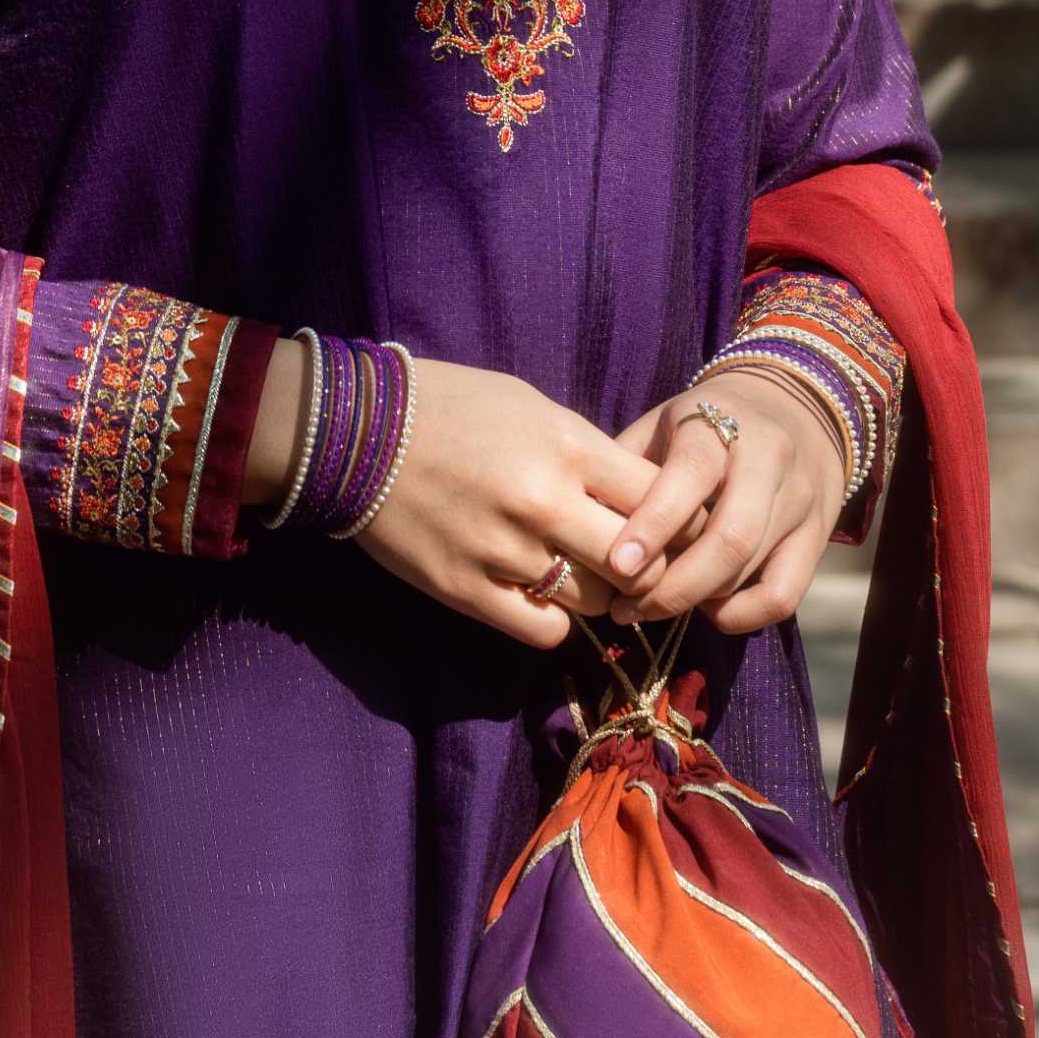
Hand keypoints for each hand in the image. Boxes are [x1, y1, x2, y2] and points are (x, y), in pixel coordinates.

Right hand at [343, 358, 664, 650]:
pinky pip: (545, 630)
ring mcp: (503, 550)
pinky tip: (540, 595)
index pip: (661, 500)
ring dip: (599, 595)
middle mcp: (543, 501)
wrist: (358, 432)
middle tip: (642, 570)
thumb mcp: (532, 407)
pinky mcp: (467, 590)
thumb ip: (587, 454)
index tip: (680, 531)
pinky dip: (553, 619)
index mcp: (567, 446)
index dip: (680, 521)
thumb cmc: (451, 408)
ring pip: (594, 601)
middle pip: (640, 564)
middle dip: (650, 571)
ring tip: (584, 577)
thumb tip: (638, 501)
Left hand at [576, 366, 847, 636]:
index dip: (654, 523)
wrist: (793, 406)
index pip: (691, 475)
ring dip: (696, 601)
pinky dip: (743, 615)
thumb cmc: (705, 421)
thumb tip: (576, 516)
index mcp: (721, 421)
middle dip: (674, 584)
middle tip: (627, 608)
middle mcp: (769, 458)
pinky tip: (708, 610)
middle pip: (729, 538)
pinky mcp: (818, 535)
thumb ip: (625, 462)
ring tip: (650, 610)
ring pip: (752, 568)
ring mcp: (800, 498)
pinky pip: (785, 594)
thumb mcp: (663, 420)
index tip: (617, 564)